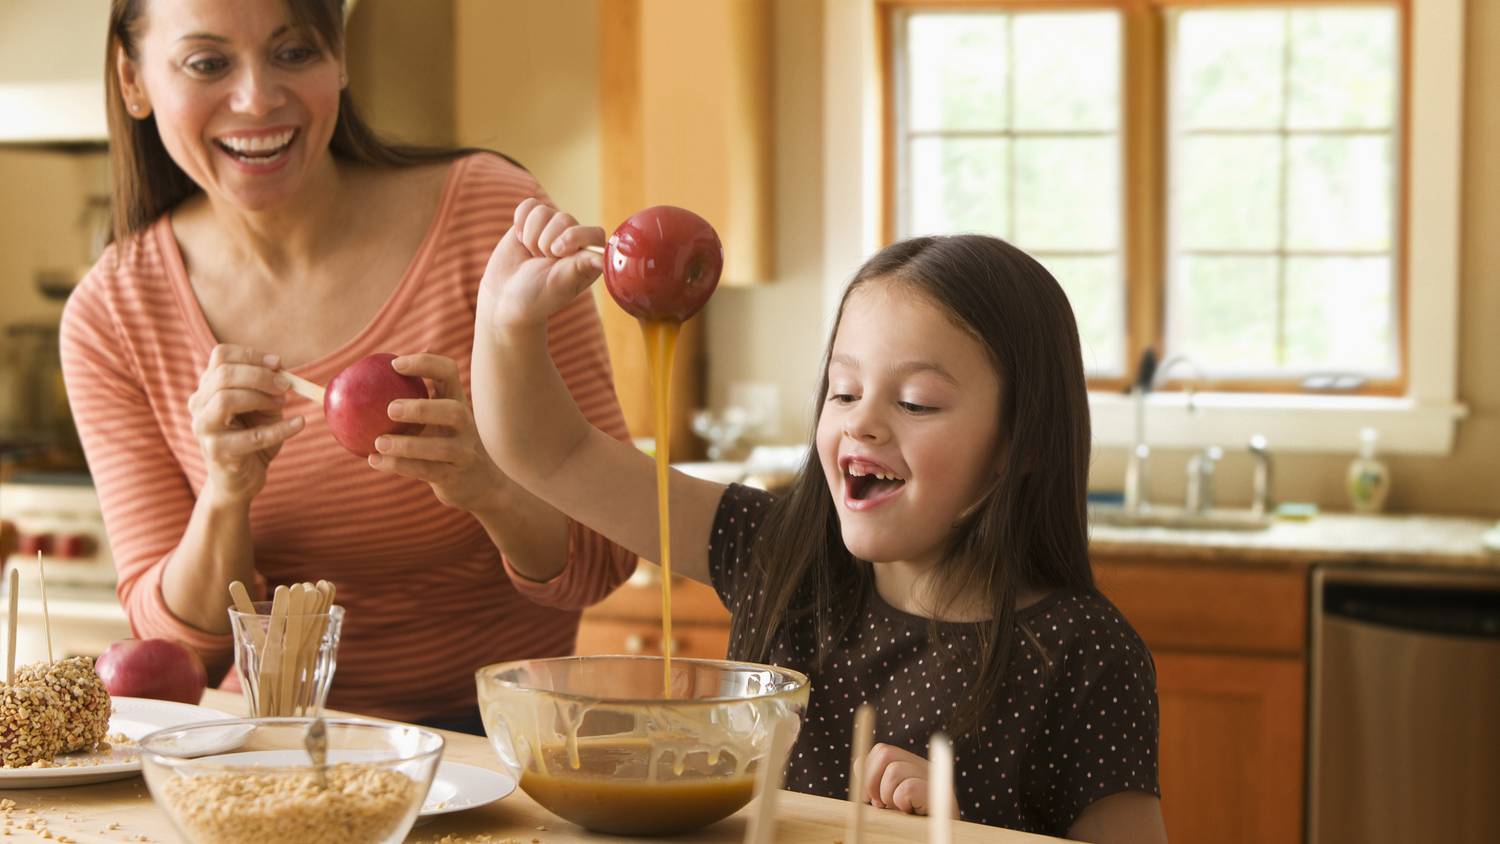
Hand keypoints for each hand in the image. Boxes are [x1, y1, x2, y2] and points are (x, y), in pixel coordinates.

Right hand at [187, 345, 304, 504]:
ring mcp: (203, 428)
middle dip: (260, 376)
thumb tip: (279, 367)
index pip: (220, 356)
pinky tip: (299, 423)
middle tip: (286, 386)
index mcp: (208, 388)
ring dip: (262, 398)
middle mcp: (199, 405)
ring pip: (226, 399)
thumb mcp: (262, 406)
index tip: (278, 363)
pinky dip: (281, 428)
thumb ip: (267, 387)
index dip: (251, 355)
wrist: (241, 479)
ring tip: (284, 404)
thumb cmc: (252, 437)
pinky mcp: (217, 452)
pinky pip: (252, 436)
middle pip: (223, 375)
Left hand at [367, 353, 507, 513]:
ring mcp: (463, 452)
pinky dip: (400, 466)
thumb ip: (415, 395)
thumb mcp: (438, 417)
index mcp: (457, 401)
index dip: (425, 364)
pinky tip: (374, 461)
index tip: (395, 364)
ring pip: (441, 447)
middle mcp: (466, 424)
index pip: (449, 372)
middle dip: (422, 409)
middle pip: (454, 411)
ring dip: (408, 445)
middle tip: (389, 410)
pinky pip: (428, 472)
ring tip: (378, 443)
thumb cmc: (444, 442)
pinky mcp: (455, 476)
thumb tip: (379, 365)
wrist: (479, 484)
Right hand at [478, 198, 605, 333]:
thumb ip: (580, 267)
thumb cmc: (537, 296)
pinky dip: (520, 222)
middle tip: (541, 261)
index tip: (556, 254)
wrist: (506, 297)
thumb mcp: (560, 284)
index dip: (572, 238)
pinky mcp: (533, 220)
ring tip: (532, 254)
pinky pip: (528, 205)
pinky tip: (521, 240)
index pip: (593, 232)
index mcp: (589, 256)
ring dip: (531, 236)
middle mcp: (575, 239)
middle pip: (564, 219)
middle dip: (545, 242)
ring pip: (543, 211)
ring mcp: (553, 227)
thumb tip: (602, 259)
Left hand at [864, 742, 961, 817]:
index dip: (867, 772)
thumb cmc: (906, 825)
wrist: (931, 838)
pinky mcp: (941, 795)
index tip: (871, 798)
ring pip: (893, 770)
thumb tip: (859, 764)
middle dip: (871, 781)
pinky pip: (907, 788)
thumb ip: (874, 784)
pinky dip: (901, 802)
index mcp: (910, 766)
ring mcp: (934, 778)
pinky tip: (910, 813)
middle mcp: (923, 767)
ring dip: (887, 795)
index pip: (880, 751)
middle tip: (879, 804)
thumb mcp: (886, 803)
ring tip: (899, 810)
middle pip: (884, 752)